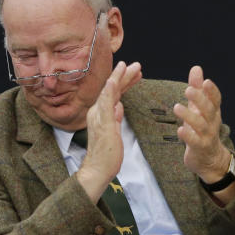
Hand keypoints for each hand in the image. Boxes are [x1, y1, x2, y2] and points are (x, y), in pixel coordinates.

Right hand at [75, 61, 140, 200]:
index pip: (114, 94)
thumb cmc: (106, 155)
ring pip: (109, 92)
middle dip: (124, 76)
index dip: (124, 82)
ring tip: (131, 66)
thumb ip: (115, 118)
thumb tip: (119, 107)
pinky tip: (113, 80)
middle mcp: (97, 112)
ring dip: (119, 78)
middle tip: (137, 65)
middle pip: (112, 89)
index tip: (135, 73)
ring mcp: (99, 117)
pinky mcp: (103, 123)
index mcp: (101, 114)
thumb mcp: (114, 132)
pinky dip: (109, 91)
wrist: (97, 170)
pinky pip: (105, 103)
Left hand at [173, 65, 230, 182]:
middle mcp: (212, 122)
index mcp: (213, 112)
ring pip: (200, 125)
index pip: (216, 99)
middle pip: (209, 109)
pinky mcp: (199, 148)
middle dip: (200, 99)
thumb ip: (197, 89)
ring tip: (177, 107)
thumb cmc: (202, 129)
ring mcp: (207, 136)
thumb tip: (196, 68)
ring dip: (189, 116)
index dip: (212, 91)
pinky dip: (188, 136)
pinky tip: (180, 130)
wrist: (209, 158)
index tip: (205, 81)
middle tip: (188, 90)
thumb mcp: (199, 108)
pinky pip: (194, 142)